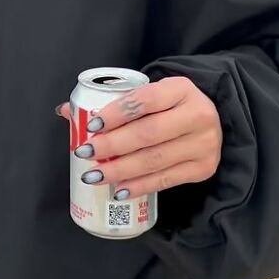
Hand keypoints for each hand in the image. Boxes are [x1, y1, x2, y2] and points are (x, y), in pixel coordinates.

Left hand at [60, 76, 221, 198]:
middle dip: (112, 145)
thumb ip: (113, 101)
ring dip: (120, 170)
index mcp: (181, 88)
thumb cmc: (170, 105)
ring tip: (93, 175)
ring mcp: (204, 144)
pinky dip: (139, 186)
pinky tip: (118, 190)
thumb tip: (65, 111)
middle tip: (85, 152)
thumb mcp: (151, 93)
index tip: (91, 125)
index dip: (116, 113)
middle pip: (148, 133)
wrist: (213, 119)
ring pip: (155, 160)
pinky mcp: (203, 168)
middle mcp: (198, 115)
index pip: (144, 100)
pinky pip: (166, 180)